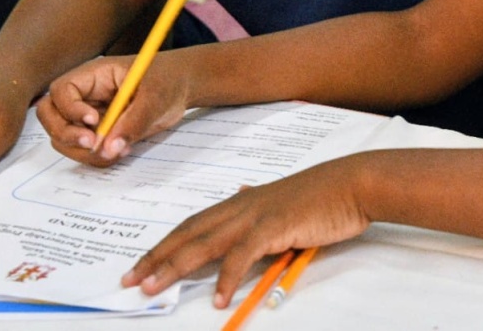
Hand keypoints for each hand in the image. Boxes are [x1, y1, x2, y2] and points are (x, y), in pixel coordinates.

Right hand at [35, 54, 191, 163]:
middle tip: (92, 143)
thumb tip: (110, 149)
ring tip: (116, 150)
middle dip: (65, 134)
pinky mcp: (100, 134)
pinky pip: (85, 151)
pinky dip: (97, 158)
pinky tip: (122, 151)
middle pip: (50, 116)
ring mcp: (89, 116)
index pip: (61, 91)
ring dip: (82, 151)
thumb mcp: (156, 96)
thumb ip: (134, 121)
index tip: (94, 121)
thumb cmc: (168, 80)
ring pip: (64, 138)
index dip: (70, 108)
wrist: (181, 87)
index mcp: (93, 76)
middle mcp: (85, 96)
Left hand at [120, 156, 371, 307]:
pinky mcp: (274, 226)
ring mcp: (255, 215)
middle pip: (188, 233)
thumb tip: (240, 195)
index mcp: (241, 201)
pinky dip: (227, 277)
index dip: (164, 245)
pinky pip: (242, 255)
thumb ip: (259, 205)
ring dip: (175, 266)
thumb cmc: (322, 196)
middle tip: (131, 278)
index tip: (142, 263)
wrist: (351, 184)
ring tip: (154, 288)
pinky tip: (218, 297)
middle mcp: (240, 205)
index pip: (192, 225)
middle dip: (157, 257)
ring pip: (204, 242)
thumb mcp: (283, 200)